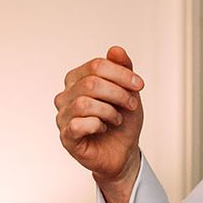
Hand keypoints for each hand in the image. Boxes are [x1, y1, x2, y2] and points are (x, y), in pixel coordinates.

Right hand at [55, 46, 142, 202]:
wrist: (123, 152)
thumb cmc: (122, 121)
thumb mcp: (128, 92)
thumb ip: (122, 69)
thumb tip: (115, 49)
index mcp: (77, 79)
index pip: (96, 66)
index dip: (121, 74)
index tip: (140, 85)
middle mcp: (65, 95)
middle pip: (91, 83)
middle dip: (118, 93)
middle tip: (131, 105)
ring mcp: (63, 116)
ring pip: (84, 103)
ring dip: (109, 111)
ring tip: (117, 119)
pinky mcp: (66, 136)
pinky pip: (78, 124)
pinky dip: (98, 125)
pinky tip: (103, 129)